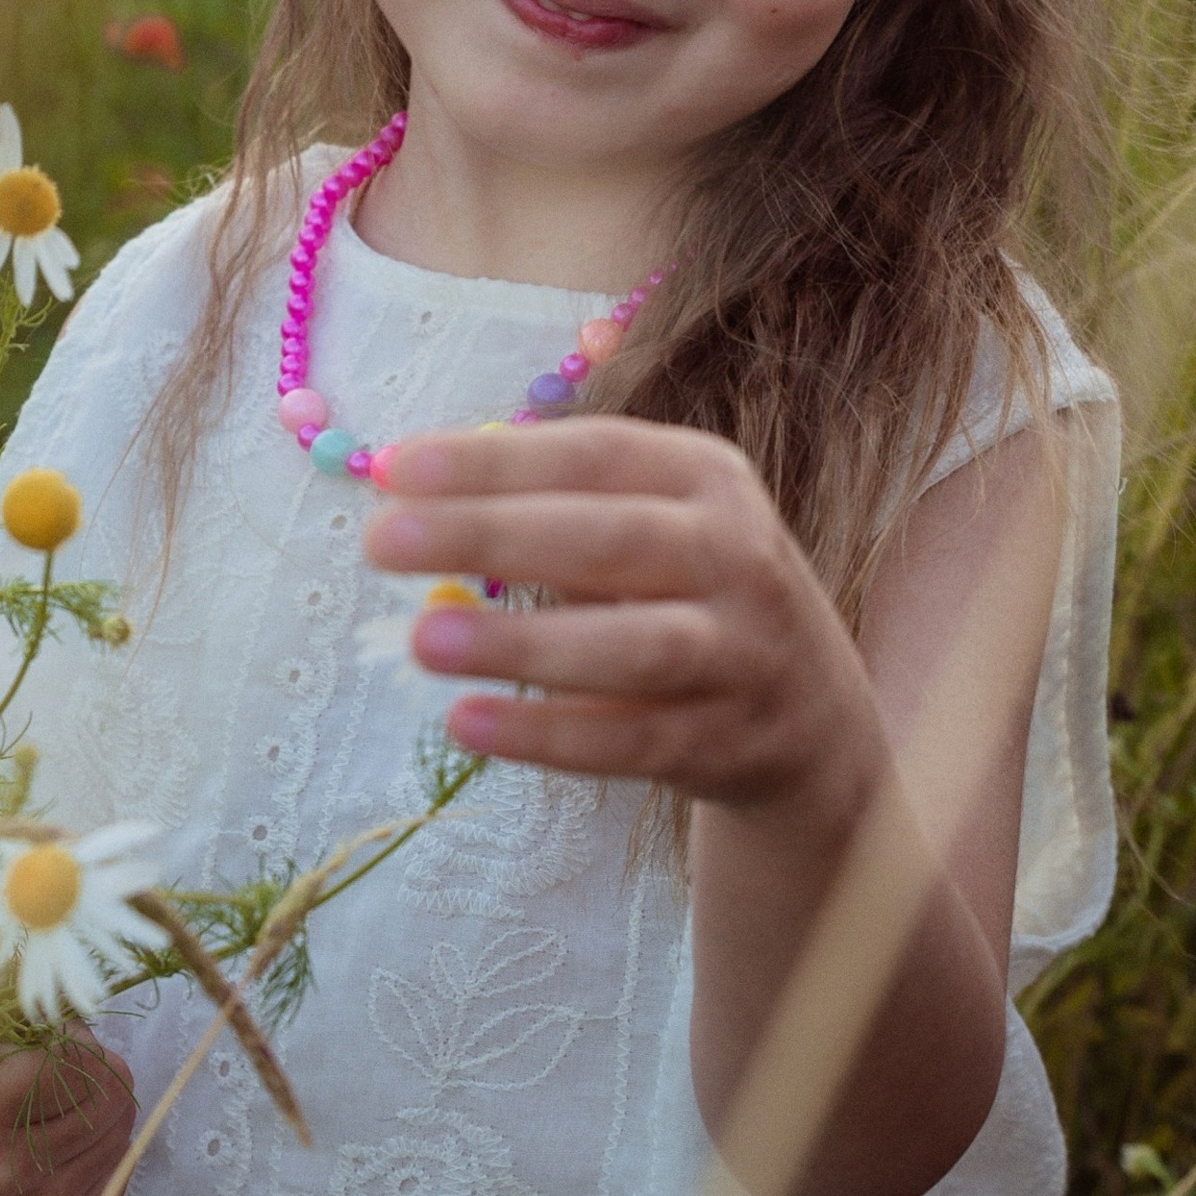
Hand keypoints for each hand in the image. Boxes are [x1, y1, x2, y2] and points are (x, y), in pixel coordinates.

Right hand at [0, 931, 136, 1195]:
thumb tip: (47, 910)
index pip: (69, 1063)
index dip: (63, 1033)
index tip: (39, 1029)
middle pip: (107, 1098)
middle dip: (90, 1062)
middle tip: (53, 1058)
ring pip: (121, 1135)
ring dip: (99, 1099)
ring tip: (52, 1092)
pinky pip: (117, 1175)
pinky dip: (101, 1143)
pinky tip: (59, 1132)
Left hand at [363, 416, 885, 830]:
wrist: (813, 714)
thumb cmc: (688, 594)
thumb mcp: (652, 524)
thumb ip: (550, 506)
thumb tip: (409, 493)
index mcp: (707, 478)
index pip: (594, 454)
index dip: (493, 461)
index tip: (394, 468)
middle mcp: (738, 554)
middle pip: (609, 539)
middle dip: (490, 535)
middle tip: (382, 541)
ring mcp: (742, 652)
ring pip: (633, 645)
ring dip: (522, 642)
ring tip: (421, 640)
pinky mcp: (729, 740)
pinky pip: (631, 739)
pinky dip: (547, 733)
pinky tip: (468, 723)